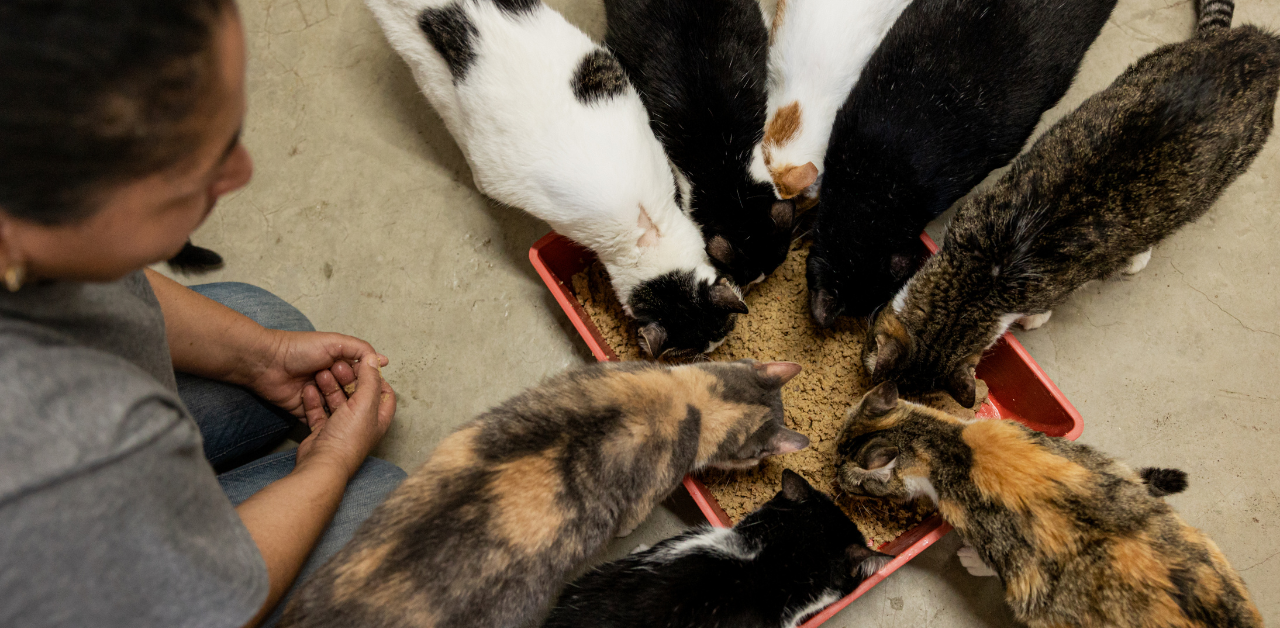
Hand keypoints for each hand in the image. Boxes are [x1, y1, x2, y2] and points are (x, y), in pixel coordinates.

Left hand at [247, 329, 388, 418]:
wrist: (266, 362)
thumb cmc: (299, 349)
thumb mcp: (336, 343)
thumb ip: (361, 350)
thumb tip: (382, 361)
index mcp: (339, 363)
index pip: (361, 376)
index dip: (367, 380)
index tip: (371, 383)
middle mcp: (331, 381)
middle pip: (351, 393)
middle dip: (349, 389)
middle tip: (341, 380)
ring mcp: (318, 397)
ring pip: (337, 407)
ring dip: (335, 401)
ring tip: (324, 388)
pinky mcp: (305, 410)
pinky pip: (319, 418)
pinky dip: (321, 414)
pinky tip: (320, 406)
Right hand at [296, 357, 395, 474]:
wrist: (322, 464)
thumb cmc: (347, 439)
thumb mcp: (364, 403)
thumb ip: (370, 380)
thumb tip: (374, 360)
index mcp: (379, 419)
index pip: (384, 394)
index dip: (376, 378)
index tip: (364, 365)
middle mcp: (362, 424)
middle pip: (357, 395)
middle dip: (348, 379)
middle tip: (336, 365)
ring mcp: (342, 428)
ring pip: (336, 402)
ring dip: (329, 387)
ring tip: (320, 373)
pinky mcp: (323, 432)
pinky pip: (319, 412)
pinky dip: (314, 400)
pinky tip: (308, 389)